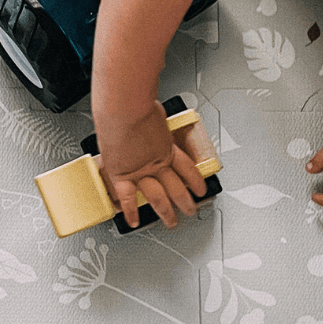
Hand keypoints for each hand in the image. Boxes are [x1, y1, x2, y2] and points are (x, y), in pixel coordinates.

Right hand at [96, 102, 206, 228]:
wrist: (124, 107)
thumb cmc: (136, 102)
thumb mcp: (155, 112)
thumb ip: (154, 122)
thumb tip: (152, 116)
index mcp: (166, 146)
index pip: (186, 168)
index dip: (195, 180)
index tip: (199, 188)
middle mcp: (157, 162)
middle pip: (176, 187)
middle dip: (185, 201)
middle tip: (191, 210)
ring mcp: (141, 171)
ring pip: (158, 197)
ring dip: (166, 211)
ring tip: (171, 222)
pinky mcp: (123, 175)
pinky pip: (127, 197)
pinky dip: (130, 211)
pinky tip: (133, 221)